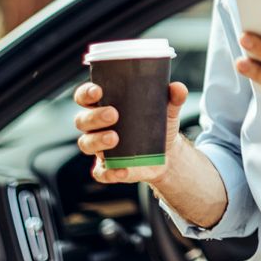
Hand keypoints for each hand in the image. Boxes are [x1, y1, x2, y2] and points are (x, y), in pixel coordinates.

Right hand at [73, 80, 188, 183]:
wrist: (167, 154)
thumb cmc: (157, 124)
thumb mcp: (166, 109)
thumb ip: (172, 97)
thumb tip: (178, 88)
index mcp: (104, 105)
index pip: (86, 97)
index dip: (86, 93)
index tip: (97, 91)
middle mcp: (96, 127)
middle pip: (83, 120)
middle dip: (94, 117)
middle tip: (113, 114)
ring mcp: (99, 149)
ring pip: (86, 144)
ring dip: (98, 141)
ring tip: (115, 138)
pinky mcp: (106, 169)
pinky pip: (101, 172)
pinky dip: (109, 172)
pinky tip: (122, 170)